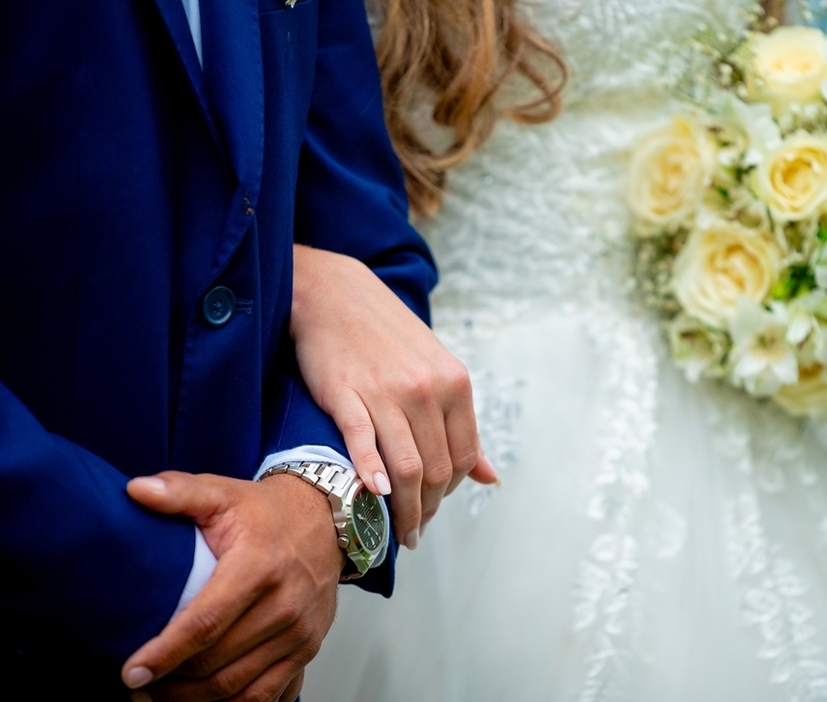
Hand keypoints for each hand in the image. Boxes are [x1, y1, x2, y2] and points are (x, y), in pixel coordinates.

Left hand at [121, 472, 340, 701]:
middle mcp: (284, 604)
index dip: (164, 653)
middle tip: (134, 686)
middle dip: (169, 682)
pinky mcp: (307, 648)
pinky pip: (266, 694)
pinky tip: (202, 701)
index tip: (130, 672)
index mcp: (258, 567)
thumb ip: (179, 491)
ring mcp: (299, 631)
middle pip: (216, 662)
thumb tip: (135, 490)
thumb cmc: (269, 512)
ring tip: (158, 697)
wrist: (328, 520)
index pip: (204, 623)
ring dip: (193, 699)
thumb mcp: (223, 493)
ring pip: (237, 686)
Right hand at [292, 245, 497, 548]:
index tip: (433, 507)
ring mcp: (386, 392)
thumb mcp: (436, 370)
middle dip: (426, 510)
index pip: (463, 457)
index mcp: (455, 383)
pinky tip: (372, 497)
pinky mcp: (346, 394)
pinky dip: (371, 475)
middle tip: (412, 531)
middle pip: (436, 470)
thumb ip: (461, 424)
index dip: (450, 492)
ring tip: (394, 532)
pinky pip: (363, 443)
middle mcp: (427, 389)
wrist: (335, 294)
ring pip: (405, 468)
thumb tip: (491, 477)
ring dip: (402, 510)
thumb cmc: (387, 335)